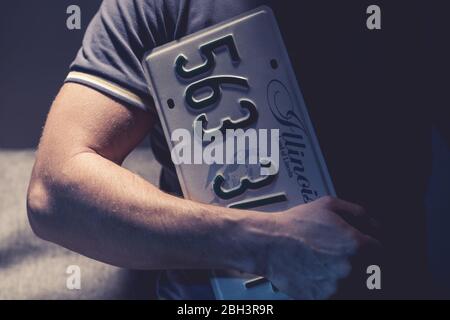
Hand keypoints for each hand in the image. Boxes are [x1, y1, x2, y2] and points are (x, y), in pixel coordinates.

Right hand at [260, 196, 378, 299]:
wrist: (268, 243)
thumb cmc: (295, 224)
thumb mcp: (328, 205)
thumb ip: (358, 212)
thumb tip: (375, 225)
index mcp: (356, 244)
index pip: (381, 253)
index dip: (373, 250)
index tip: (366, 251)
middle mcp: (350, 267)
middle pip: (372, 273)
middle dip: (362, 265)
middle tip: (342, 258)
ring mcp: (336, 285)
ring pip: (356, 287)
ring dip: (349, 279)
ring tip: (329, 267)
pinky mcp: (322, 298)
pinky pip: (338, 295)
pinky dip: (332, 288)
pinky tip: (320, 275)